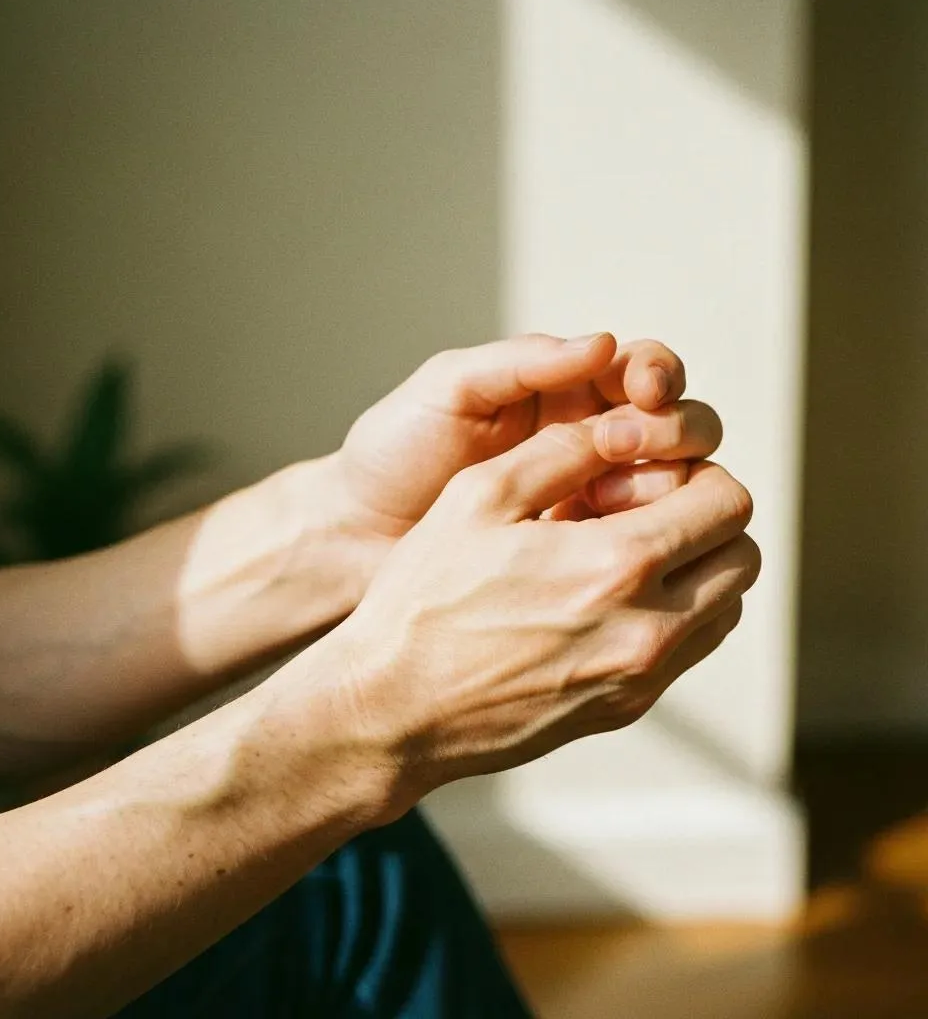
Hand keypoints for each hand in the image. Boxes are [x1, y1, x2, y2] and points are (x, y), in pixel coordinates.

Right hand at [330, 421, 758, 797]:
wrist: (395, 707)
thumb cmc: (425, 600)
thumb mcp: (479, 497)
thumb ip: (560, 452)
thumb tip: (616, 429)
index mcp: (618, 564)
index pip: (727, 502)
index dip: (697, 471)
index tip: (648, 473)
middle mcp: (648, 629)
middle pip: (743, 556)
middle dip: (707, 518)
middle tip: (645, 508)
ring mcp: (641, 678)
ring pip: (727, 607)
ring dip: (698, 568)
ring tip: (629, 554)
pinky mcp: (625, 709)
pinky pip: (689, 651)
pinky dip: (675, 614)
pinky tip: (607, 599)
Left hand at [335, 333, 700, 536]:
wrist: (356, 534)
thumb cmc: (392, 452)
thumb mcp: (448, 390)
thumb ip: (521, 361)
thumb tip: (602, 343)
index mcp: (560, 387)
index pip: (642, 368)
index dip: (657, 374)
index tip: (644, 389)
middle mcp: (586, 437)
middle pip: (677, 422)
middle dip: (668, 427)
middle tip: (619, 443)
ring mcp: (588, 496)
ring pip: (669, 483)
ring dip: (662, 482)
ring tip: (608, 497)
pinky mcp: (579, 549)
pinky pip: (636, 539)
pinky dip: (643, 536)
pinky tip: (617, 540)